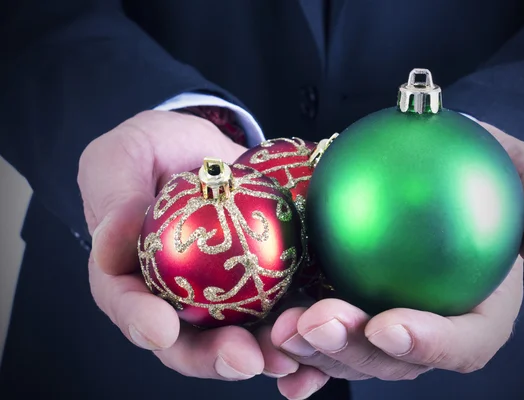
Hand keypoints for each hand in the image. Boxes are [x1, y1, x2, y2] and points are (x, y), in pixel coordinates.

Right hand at [78, 110, 294, 379]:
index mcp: (130, 274)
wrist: (207, 148)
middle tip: (244, 358)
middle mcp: (174, 297)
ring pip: (239, 337)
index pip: (127, 305)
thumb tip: (108, 248)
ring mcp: (221, 296)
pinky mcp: (263, 284)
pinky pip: (280, 311)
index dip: (141, 322)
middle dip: (214, 358)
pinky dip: (298, 327)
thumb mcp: (124, 156)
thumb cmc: (154, 150)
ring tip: (288, 354)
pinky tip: (318, 330)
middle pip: (187, 341)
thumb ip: (114, 197)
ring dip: (264, 353)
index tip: (160, 330)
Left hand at [261, 121, 523, 398]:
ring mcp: (381, 326)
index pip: (464, 344)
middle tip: (317, 322)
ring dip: (314, 353)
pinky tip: (273, 353)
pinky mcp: (344, 312)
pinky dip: (298, 358)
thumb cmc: (471, 166)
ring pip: (349, 357)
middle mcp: (426, 328)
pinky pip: (320, 342)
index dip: (430, 345)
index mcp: (476, 311)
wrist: (415, 163)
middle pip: (395, 362)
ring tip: (282, 329)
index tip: (390, 324)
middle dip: (354, 352)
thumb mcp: (521, 167)